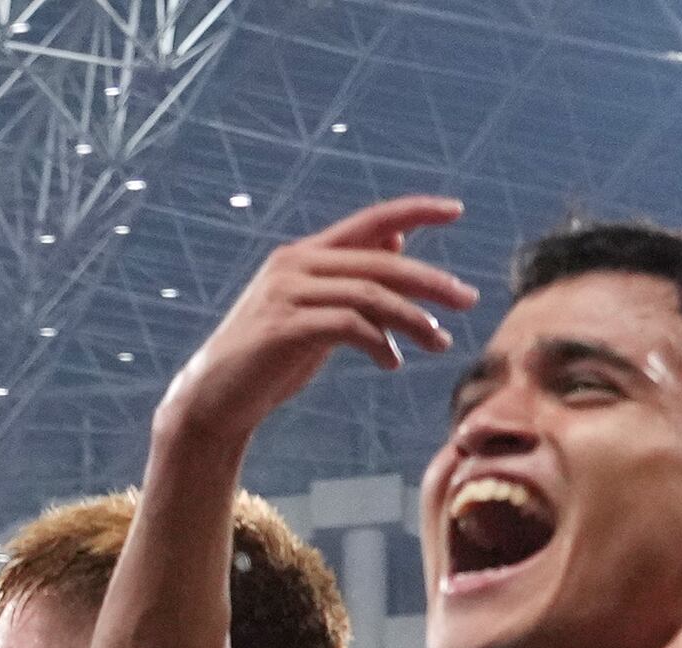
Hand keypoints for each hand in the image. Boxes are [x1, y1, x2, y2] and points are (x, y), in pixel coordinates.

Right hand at [164, 198, 474, 446]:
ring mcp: (286, 294)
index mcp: (304, 255)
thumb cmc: (269, 361)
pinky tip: (391, 362)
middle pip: (381, 260)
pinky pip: (347, 325)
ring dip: (413, 318)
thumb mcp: (316, 312)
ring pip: (370, 294)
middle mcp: (294, 265)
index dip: (415, 210)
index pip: (370, 220)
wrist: (212, 402)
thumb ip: (352, 278)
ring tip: (439, 342)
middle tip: (468, 300)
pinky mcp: (283, 328)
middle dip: (430, 281)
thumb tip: (398, 240)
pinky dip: (379, 342)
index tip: (457, 211)